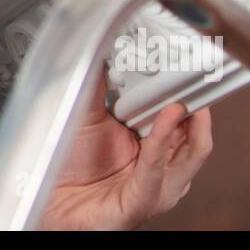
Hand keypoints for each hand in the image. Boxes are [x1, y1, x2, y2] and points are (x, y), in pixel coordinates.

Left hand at [36, 63, 212, 229]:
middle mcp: (163, 165)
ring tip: (181, 98)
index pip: (185, 113)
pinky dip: (162, 142)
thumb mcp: (87, 113)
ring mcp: (158, 185)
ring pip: (191, 152)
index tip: (188, 63)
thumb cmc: (70, 165)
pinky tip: (164, 121)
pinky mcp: (143, 201)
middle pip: (196, 131)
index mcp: (156, 143)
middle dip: (199, 102)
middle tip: (194, 75)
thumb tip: (104, 49)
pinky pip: (157, 170)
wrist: (51, 200)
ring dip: (187, 122)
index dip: (188, 88)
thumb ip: (98, 83)